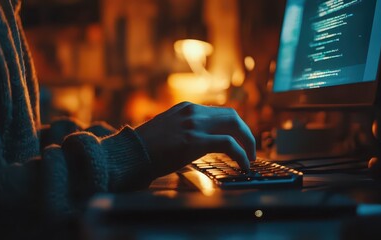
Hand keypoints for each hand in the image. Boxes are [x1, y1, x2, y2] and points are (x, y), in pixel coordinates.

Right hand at [135, 102, 255, 177]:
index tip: (240, 140)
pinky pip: (228, 144)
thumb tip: (202, 142)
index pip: (219, 112)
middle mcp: (192, 111)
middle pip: (231, 115)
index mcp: (185, 108)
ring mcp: (193, 124)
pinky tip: (244, 164)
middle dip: (246, 132)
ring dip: (247, 142)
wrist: (130, 154)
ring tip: (250, 158)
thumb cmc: (145, 148)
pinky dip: (241, 153)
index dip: (234, 127)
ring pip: (234, 125)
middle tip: (250, 149)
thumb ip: (185, 130)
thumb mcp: (167, 131)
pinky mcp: (194, 140)